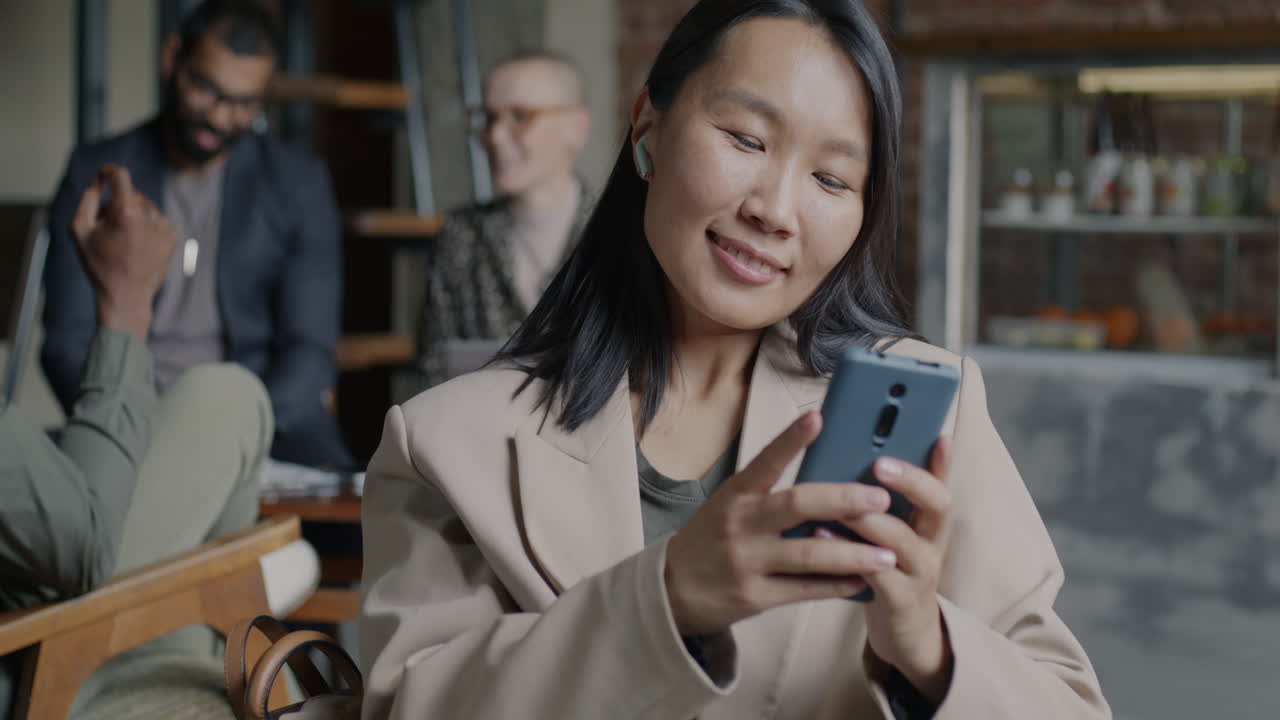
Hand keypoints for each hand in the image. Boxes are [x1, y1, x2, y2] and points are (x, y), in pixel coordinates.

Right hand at [71, 164, 176, 339]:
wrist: (127, 295)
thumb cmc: (99, 264)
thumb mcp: (79, 230)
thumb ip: (87, 200)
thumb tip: (99, 182)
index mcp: (126, 213)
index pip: (120, 176)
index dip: (109, 171)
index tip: (103, 174)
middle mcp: (149, 216)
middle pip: (131, 194)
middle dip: (117, 203)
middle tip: (107, 228)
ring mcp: (164, 226)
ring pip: (145, 206)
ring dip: (133, 215)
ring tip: (124, 241)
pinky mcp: (173, 235)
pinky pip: (156, 219)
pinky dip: (146, 226)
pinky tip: (138, 244)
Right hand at [664, 412, 902, 636]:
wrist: (674, 588)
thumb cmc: (713, 537)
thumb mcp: (730, 504)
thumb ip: (770, 491)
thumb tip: (827, 473)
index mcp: (736, 494)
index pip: (766, 460)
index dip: (792, 439)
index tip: (818, 417)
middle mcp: (740, 524)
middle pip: (798, 505)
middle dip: (844, 500)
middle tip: (881, 498)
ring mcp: (747, 561)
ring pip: (810, 554)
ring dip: (854, 554)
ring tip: (888, 553)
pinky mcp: (755, 595)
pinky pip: (805, 590)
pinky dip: (838, 585)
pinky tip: (864, 580)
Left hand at [846, 438, 954, 702]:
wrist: (904, 632)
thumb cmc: (888, 566)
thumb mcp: (894, 528)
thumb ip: (882, 495)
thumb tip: (860, 447)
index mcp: (930, 519)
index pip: (941, 481)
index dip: (941, 460)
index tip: (936, 434)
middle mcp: (932, 542)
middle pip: (938, 505)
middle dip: (910, 481)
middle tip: (879, 463)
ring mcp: (919, 572)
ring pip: (901, 540)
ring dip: (871, 517)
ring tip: (841, 499)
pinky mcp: (900, 600)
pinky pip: (877, 573)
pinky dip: (849, 552)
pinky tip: (822, 534)